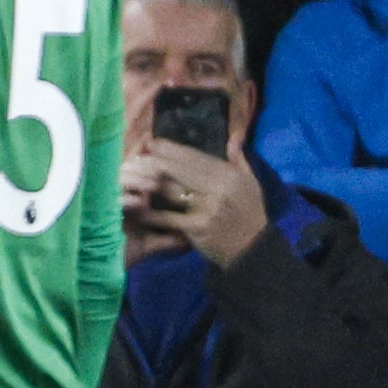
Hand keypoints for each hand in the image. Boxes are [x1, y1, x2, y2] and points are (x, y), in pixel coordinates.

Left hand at [126, 140, 268, 265]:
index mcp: (229, 175)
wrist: (252, 250)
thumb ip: (239, 159)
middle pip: (182, 170)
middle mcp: (218, 189)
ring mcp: (206, 209)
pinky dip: (153, 213)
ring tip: (135, 173)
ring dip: (151, 181)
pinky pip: (170, 217)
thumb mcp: (251, 183)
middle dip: (158, 159)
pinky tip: (138, 206)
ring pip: (173, 190)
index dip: (174, 150)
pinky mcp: (196, 228)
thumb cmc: (250, 214)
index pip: (197, 158)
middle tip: (139, 153)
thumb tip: (234, 137)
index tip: (155, 142)